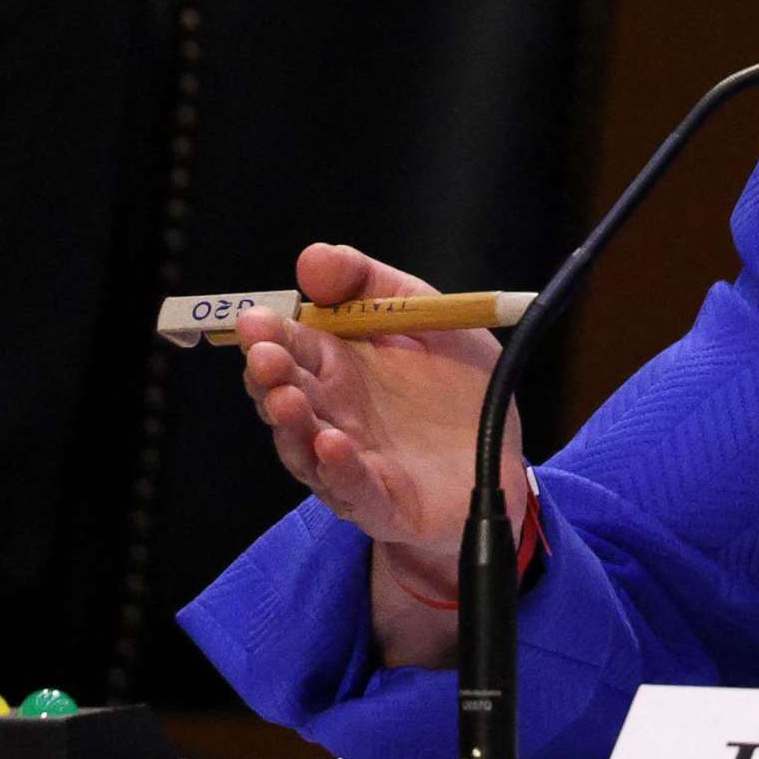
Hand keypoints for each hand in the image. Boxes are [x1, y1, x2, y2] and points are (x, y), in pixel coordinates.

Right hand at [238, 243, 527, 642]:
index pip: (291, 348)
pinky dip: (338, 468)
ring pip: (303, 445)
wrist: (503, 461)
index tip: (256, 319)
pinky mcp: (379, 501)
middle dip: (270, 374)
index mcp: (339, 368)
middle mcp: (334, 414)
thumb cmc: (458, 389)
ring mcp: (351, 461)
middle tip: (265, 356)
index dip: (270, 335)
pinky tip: (333, 444)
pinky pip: (351, 487)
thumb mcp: (427, 318)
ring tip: (286, 399)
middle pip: (287, 394)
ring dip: (291, 422)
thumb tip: (312, 257)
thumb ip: (372, 284)